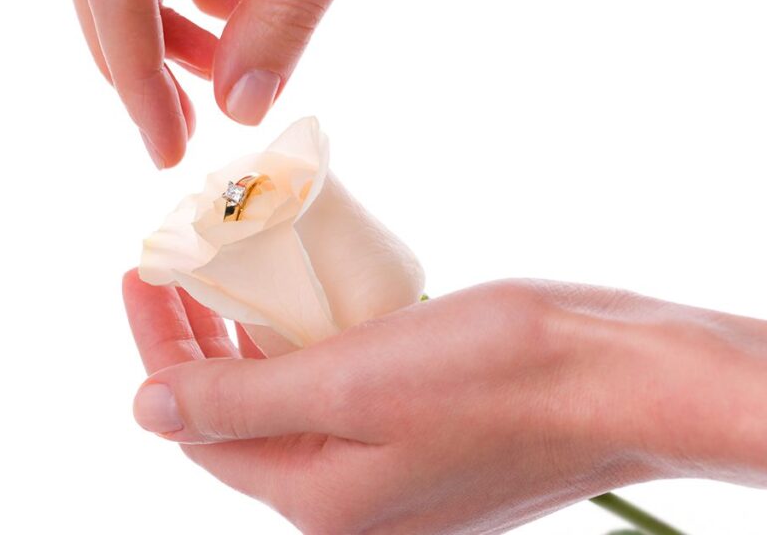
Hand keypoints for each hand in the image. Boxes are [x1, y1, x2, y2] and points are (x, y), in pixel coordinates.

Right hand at [75, 0, 331, 168]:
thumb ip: (279, 24)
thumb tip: (243, 108)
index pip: (114, 4)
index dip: (138, 83)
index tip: (169, 154)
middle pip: (107, 0)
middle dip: (148, 69)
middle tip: (191, 131)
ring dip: (170, 35)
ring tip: (226, 69)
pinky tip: (228, 14)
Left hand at [122, 271, 766, 532]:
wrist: (625, 379)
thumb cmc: (502, 376)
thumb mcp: (353, 383)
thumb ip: (243, 402)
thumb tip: (151, 408)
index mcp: (321, 498)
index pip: (202, 426)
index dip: (160, 348)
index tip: (141, 274)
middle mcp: (353, 502)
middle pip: (244, 419)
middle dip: (204, 342)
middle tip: (183, 265)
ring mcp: (397, 477)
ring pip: (298, 407)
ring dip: (263, 342)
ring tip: (243, 275)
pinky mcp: (433, 444)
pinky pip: (351, 401)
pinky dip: (322, 351)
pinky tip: (321, 305)